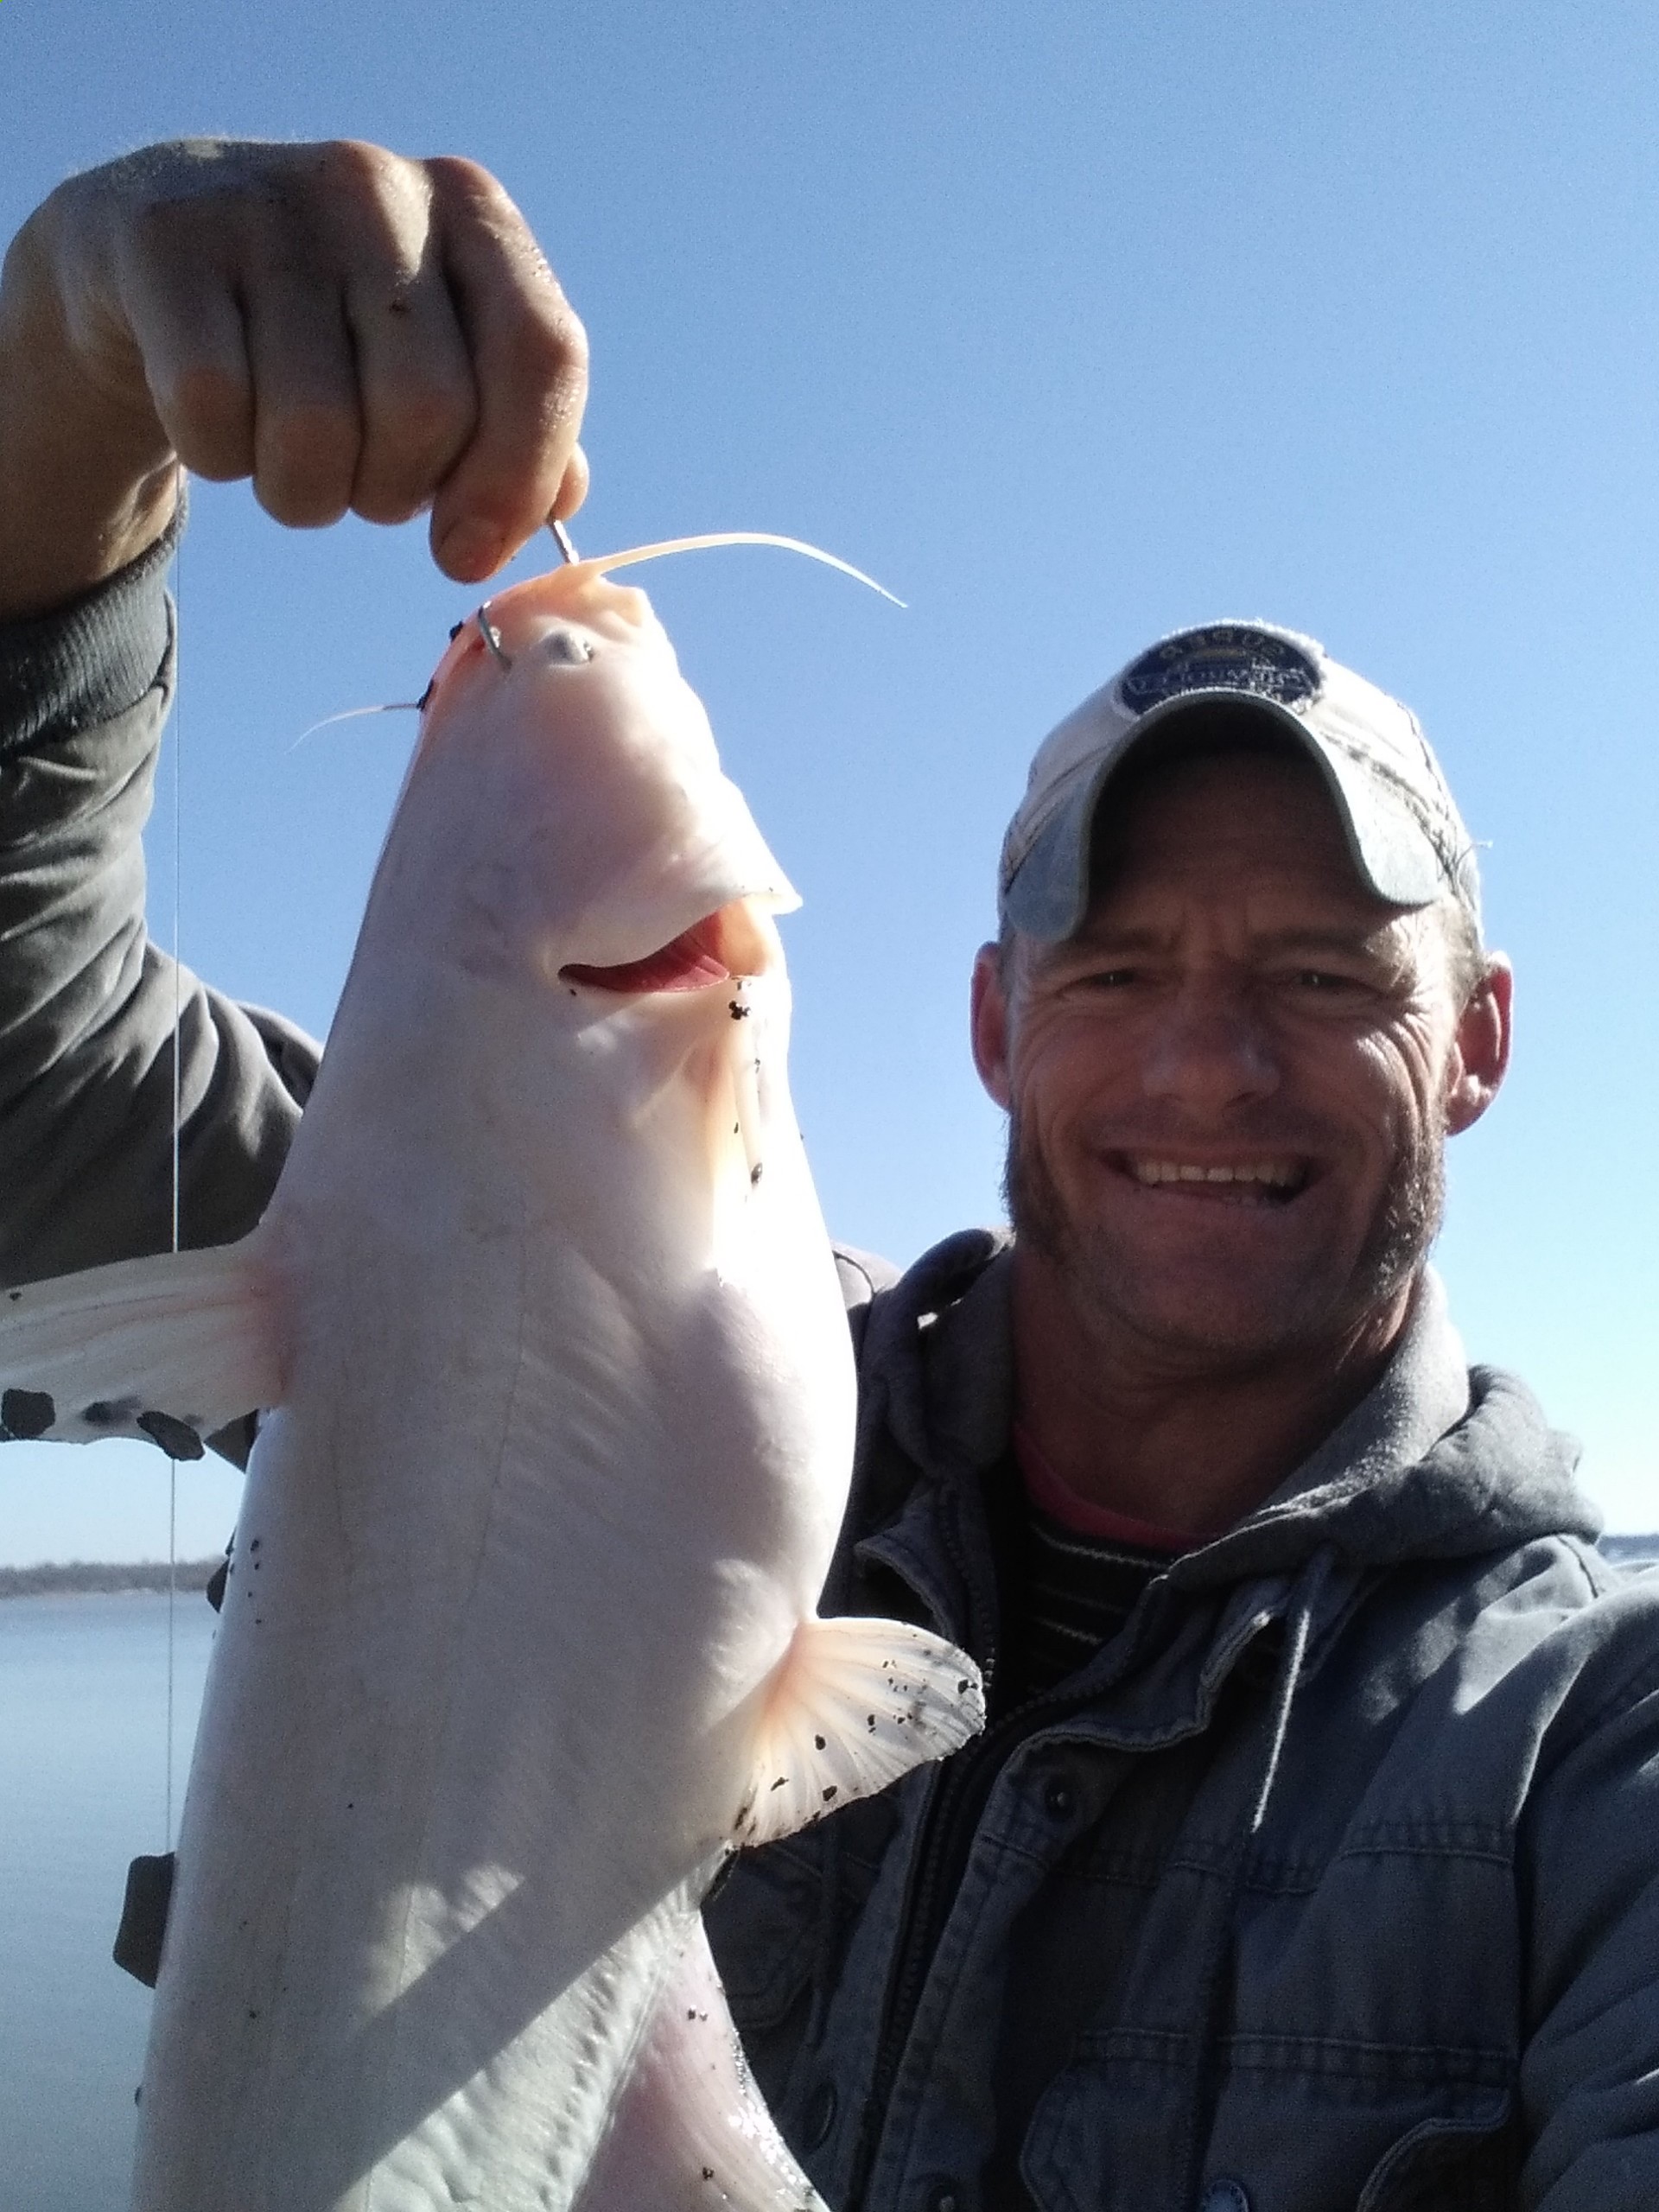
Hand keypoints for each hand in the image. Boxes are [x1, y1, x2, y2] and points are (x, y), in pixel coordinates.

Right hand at [0, 138, 588, 616]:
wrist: (163, 257)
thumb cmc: (334, 333)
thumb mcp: (440, 359)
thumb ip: (517, 432)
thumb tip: (562, 503)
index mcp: (473, 212)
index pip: (542, 356)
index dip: (516, 479)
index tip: (466, 556)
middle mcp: (379, 187)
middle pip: (429, 411)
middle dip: (392, 492)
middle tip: (359, 477)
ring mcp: (269, 204)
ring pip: (316, 428)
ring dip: (303, 492)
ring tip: (288, 456)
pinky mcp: (167, 241)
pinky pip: (214, 409)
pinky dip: (218, 454)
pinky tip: (218, 420)